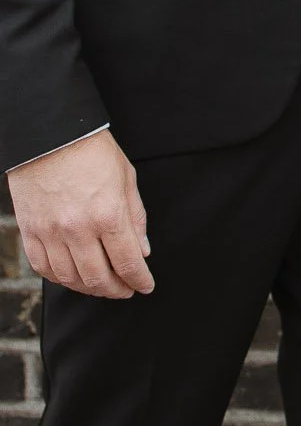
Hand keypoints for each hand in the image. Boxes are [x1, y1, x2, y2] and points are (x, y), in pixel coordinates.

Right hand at [7, 130, 152, 298]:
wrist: (51, 134)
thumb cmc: (92, 151)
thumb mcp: (126, 178)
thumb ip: (136, 218)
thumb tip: (143, 250)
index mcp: (108, 214)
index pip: (128, 262)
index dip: (140, 280)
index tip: (145, 285)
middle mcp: (78, 229)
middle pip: (99, 278)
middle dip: (117, 290)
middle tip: (126, 289)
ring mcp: (51, 233)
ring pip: (71, 279)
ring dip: (90, 288)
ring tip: (102, 285)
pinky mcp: (30, 232)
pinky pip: (44, 268)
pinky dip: (61, 278)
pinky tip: (73, 276)